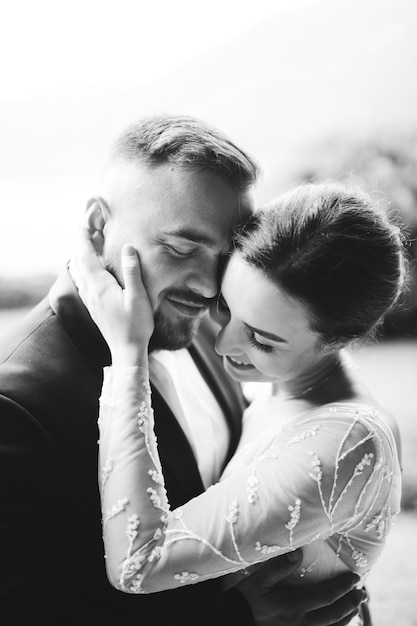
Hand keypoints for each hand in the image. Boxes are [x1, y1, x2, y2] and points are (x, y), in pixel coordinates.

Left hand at [69, 228, 153, 365]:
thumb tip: (128, 247)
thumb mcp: (138, 296)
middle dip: (82, 246)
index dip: (83, 240)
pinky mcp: (93, 308)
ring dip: (82, 259)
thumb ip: (132, 271)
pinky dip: (84, 271)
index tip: (83, 226)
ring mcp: (90, 301)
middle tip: (89, 232)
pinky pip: (82, 283)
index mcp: (100, 285)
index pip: (86, 256)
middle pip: (80, 263)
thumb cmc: (136, 325)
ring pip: (79, 274)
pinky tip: (90, 273)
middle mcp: (90, 291)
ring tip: (89, 248)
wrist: (126, 350)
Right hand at [236, 552, 364, 625]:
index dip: (343, 587)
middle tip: (362, 592)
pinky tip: (339, 622)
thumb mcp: (259, 580)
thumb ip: (278, 566)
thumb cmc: (247, 600)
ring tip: (356, 606)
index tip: (355, 578)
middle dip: (351, 603)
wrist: (236, 622)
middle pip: (335, 615)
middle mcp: (302, 624)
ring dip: (347, 617)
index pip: (327, 597)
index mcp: (295, 607)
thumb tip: (298, 552)